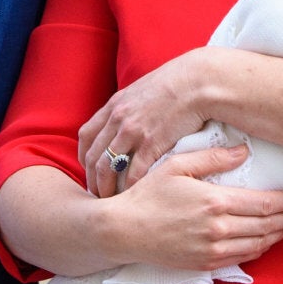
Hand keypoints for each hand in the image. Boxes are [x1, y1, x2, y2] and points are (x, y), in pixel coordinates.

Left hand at [79, 49, 210, 196]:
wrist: (198, 82)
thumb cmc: (177, 83)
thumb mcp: (144, 89)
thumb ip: (131, 104)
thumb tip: (130, 118)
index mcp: (115, 105)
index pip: (86, 135)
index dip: (84, 156)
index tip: (90, 169)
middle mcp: (118, 118)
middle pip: (92, 155)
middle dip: (91, 178)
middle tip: (96, 193)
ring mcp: (133, 131)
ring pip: (107, 167)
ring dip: (105, 187)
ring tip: (110, 202)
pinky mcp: (151, 143)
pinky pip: (133, 172)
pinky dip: (129, 187)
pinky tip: (132, 196)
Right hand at [108, 145, 282, 270]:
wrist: (122, 230)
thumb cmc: (148, 193)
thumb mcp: (178, 165)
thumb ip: (213, 158)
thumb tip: (245, 151)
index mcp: (215, 202)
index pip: (263, 204)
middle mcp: (217, 230)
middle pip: (266, 226)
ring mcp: (211, 250)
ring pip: (257, 245)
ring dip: (279, 235)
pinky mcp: (203, 264)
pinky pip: (241, 258)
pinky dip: (259, 249)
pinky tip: (266, 241)